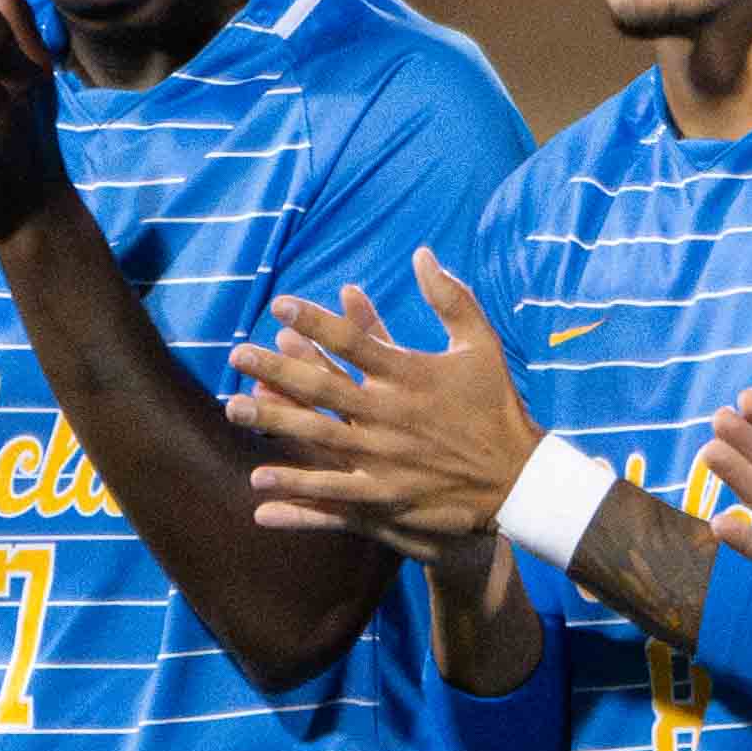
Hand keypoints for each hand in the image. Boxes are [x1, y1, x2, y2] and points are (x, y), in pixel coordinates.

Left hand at [237, 251, 547, 555]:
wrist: (519, 480)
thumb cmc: (497, 406)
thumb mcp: (481, 344)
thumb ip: (451, 298)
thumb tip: (422, 254)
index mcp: (410, 375)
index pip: (354, 343)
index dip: (314, 322)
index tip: (279, 304)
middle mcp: (390, 415)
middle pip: (322, 389)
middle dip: (276, 369)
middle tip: (235, 353)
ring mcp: (385, 459)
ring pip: (317, 438)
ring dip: (272, 423)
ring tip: (232, 408)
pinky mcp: (385, 497)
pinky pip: (331, 494)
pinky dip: (295, 489)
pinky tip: (259, 481)